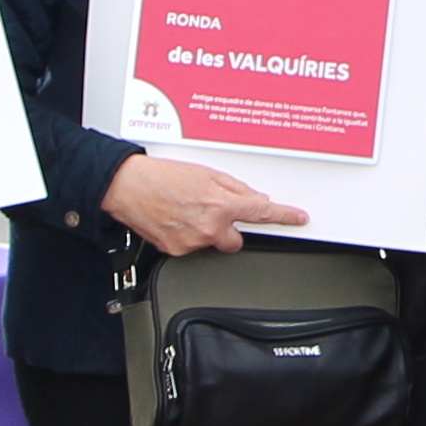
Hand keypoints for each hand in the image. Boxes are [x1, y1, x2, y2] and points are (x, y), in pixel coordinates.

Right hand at [103, 153, 306, 256]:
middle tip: (211, 214)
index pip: (262, 212)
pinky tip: (175, 220)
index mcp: (221, 203)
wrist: (127, 187)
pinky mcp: (177, 251)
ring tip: (186, 212)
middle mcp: (211, 227)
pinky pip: (192, 247)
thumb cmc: (161, 176)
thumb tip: (253, 197)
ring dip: (205, 231)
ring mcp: (194, 242)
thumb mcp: (205, 173)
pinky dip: (187, 236)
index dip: (284, 215)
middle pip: (236, 239)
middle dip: (229, 229)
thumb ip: (233, 188)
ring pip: (212, 243)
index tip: (298, 218)